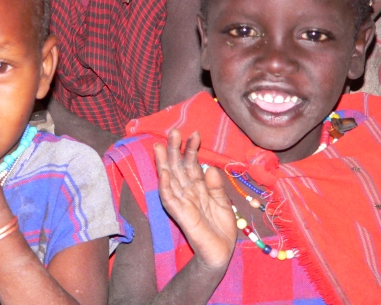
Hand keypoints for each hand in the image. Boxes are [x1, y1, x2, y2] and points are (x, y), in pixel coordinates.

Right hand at [155, 129, 236, 268]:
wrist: (221, 252)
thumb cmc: (221, 228)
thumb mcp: (223, 202)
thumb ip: (215, 186)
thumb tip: (209, 167)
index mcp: (198, 187)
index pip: (192, 165)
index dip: (192, 149)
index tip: (195, 133)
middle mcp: (187, 192)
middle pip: (178, 168)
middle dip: (176, 150)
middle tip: (174, 131)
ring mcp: (181, 202)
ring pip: (170, 179)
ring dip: (165, 163)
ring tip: (161, 146)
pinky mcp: (179, 214)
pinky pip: (170, 199)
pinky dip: (166, 186)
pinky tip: (164, 174)